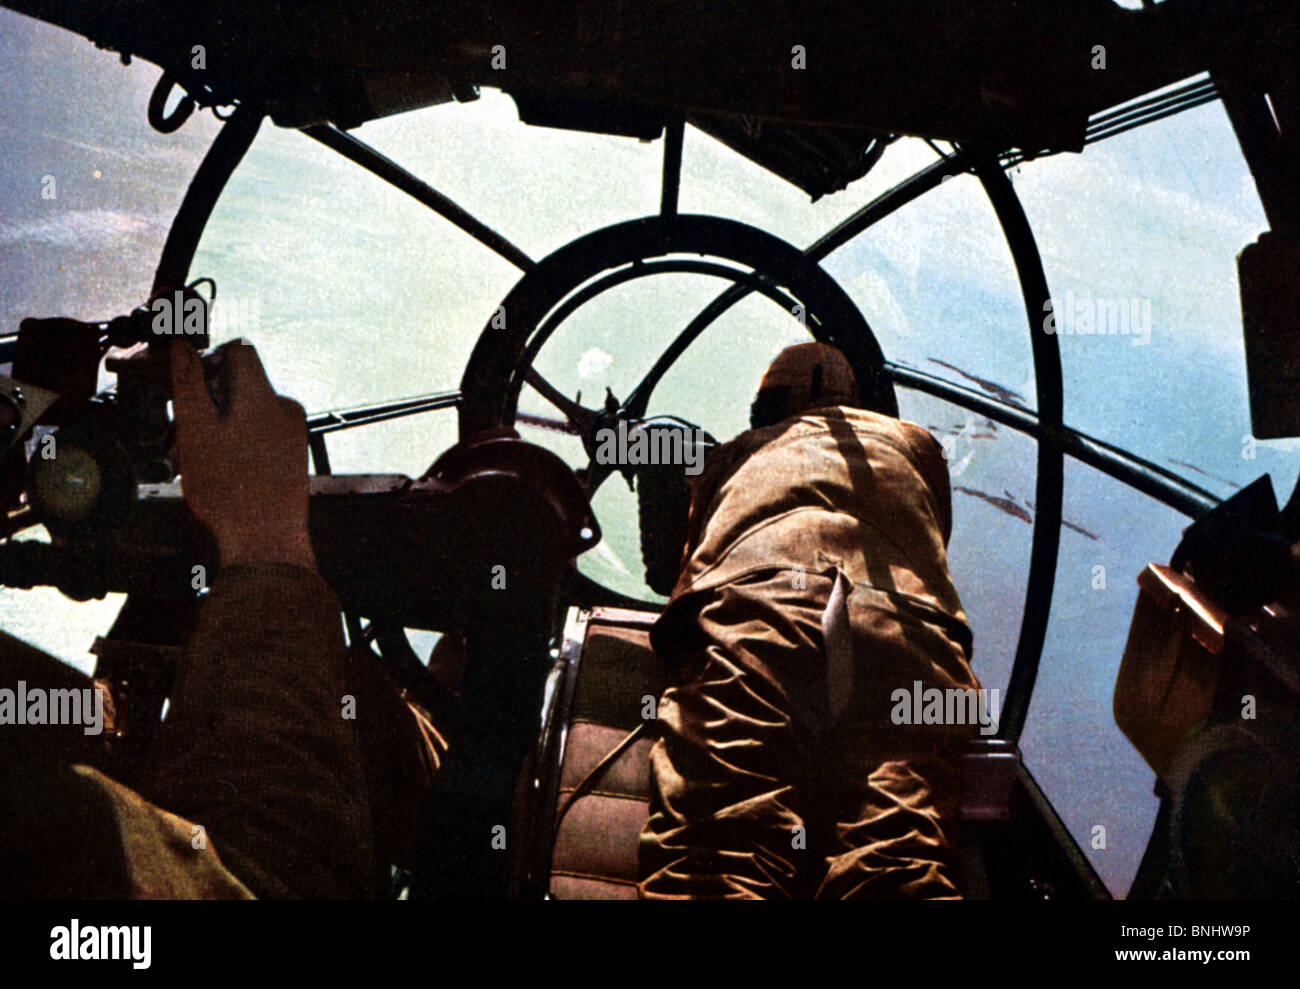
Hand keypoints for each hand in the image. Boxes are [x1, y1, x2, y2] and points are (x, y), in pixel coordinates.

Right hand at [168, 340, 317, 571]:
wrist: (266, 541)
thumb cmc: (229, 490)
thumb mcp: (196, 430)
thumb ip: (188, 383)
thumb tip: (182, 346)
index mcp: (264, 396)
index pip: (239, 350)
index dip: (208, 361)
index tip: (186, 387)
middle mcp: (285, 409)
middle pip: (241, 383)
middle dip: (208, 399)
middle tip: (181, 431)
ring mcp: (293, 433)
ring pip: (248, 411)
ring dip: (218, 424)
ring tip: (195, 457)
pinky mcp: (293, 454)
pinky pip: (261, 433)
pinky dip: (236, 442)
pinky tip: (219, 469)